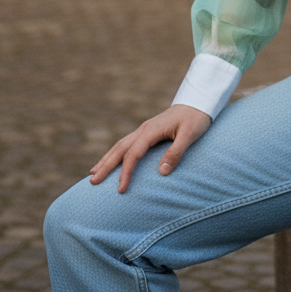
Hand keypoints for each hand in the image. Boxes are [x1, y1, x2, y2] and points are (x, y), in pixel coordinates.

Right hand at [89, 104, 211, 192]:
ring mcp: (144, 129)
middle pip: (120, 148)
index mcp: (151, 130)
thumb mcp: (190, 135)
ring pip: (120, 145)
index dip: (126, 172)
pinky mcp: (148, 131)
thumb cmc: (196, 119)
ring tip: (93, 173)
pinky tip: (112, 160)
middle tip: (92, 182)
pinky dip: (116, 153)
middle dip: (105, 165)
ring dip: (107, 158)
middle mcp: (144, 129)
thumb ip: (176, 152)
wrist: (199, 102)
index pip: (133, 154)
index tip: (121, 189)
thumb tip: (161, 172)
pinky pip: (127, 143)